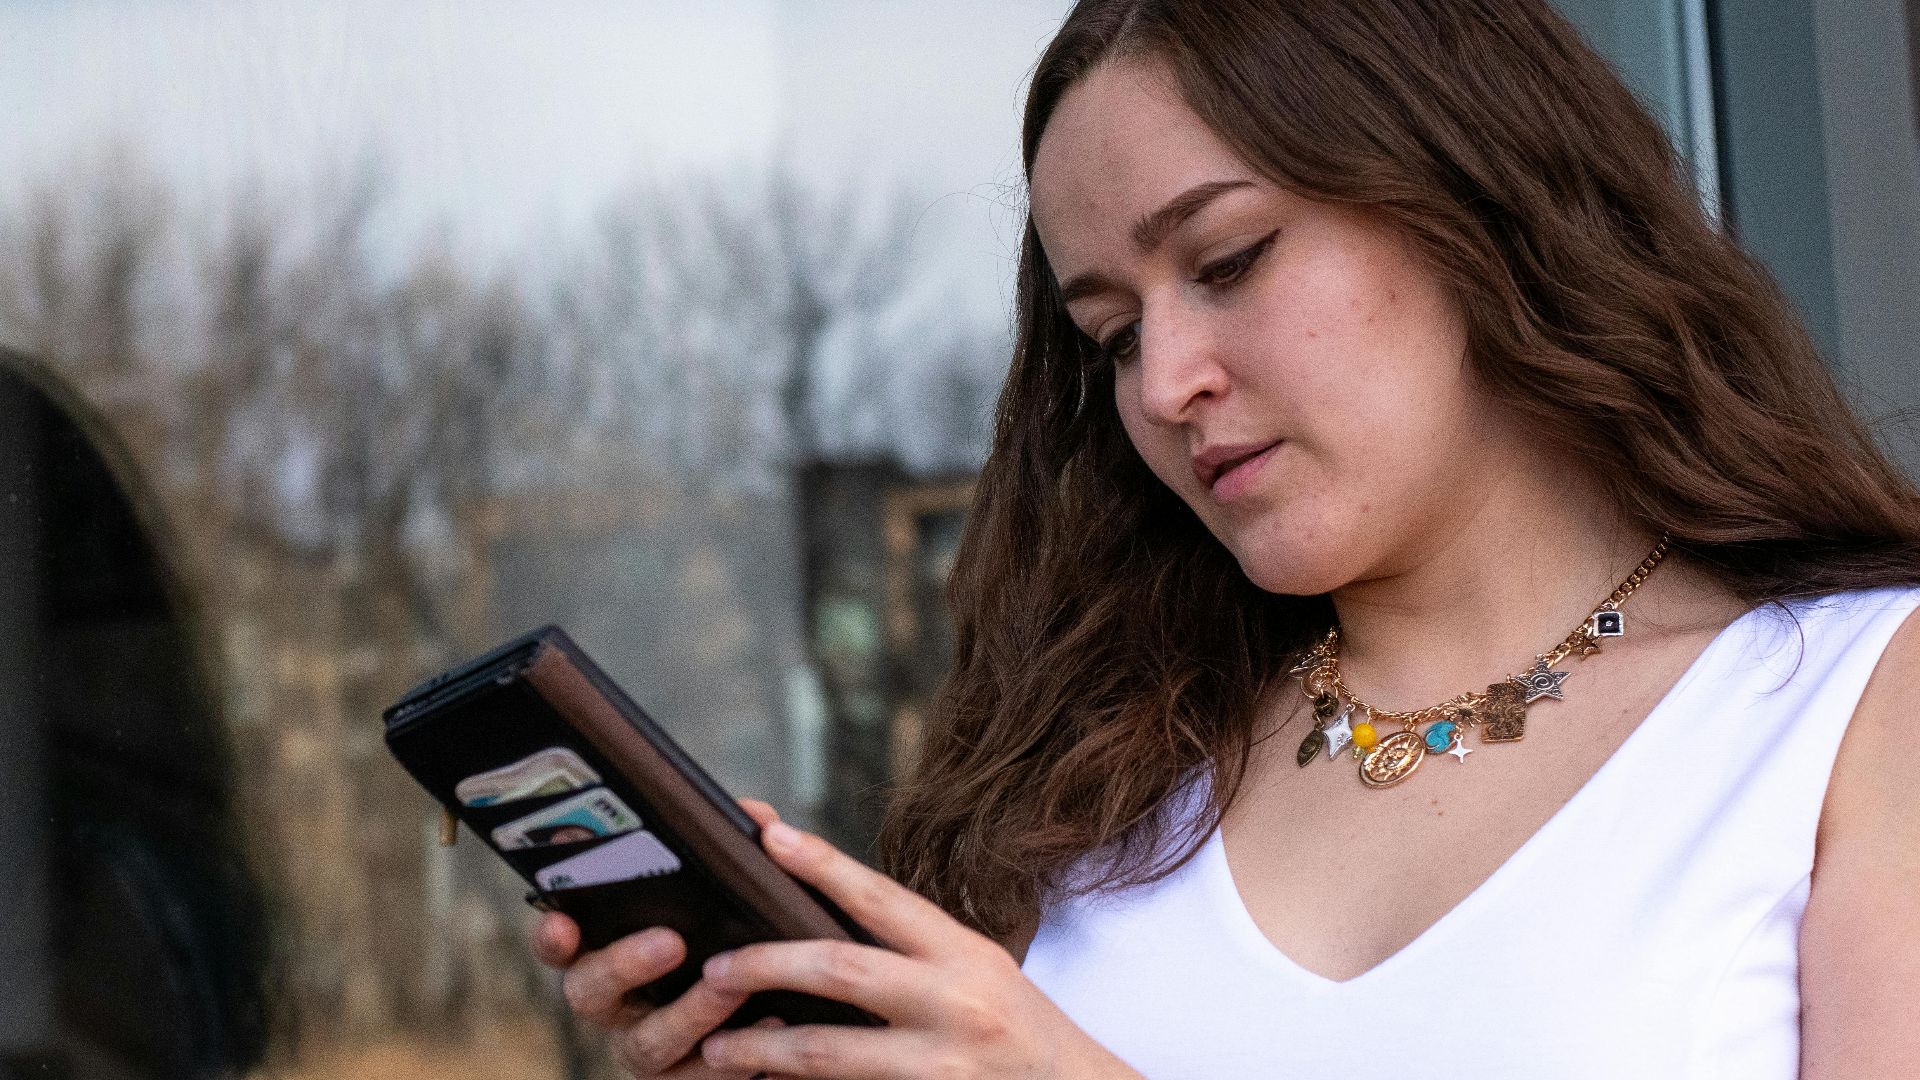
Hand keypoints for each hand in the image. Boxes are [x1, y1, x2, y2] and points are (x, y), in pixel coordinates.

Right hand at [531, 797, 789, 1077]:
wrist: (794, 1013)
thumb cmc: (746, 944)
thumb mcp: (741, 897)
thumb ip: (739, 856)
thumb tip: (755, 816)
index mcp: (614, 949)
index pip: (563, 942)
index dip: (553, 934)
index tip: (562, 920)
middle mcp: (619, 1005)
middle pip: (588, 992)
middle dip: (624, 965)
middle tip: (670, 941)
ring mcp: (649, 1049)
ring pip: (645, 1042)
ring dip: (689, 1012)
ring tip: (732, 985)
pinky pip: (696, 1078)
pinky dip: (729, 1057)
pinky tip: (769, 1023)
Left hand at [691, 812, 1141, 1079]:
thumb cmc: (1020, 1030)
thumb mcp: (978, 974)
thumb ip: (911, 951)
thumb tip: (821, 915)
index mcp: (964, 953)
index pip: (881, 897)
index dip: (822, 864)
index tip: (768, 837)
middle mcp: (957, 1001)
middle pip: (841, 969)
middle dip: (767, 964)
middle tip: (714, 967)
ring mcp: (943, 1063)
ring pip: (829, 1052)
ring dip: (762, 1049)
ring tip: (715, 1047)